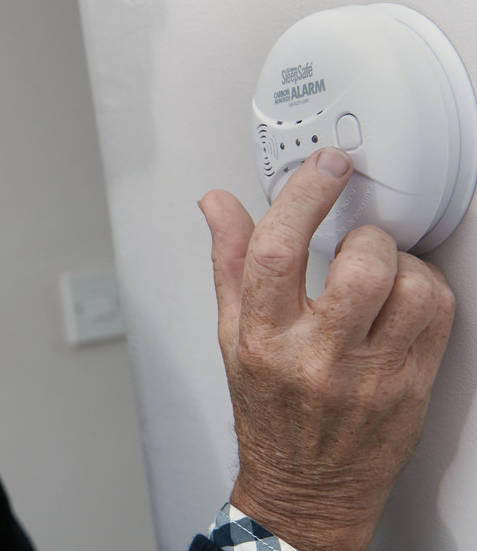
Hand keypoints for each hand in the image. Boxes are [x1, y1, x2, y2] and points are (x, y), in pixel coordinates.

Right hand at [199, 148, 453, 550]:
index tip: (325, 166)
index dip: (307, 195)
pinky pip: (438, 315)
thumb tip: (218, 204)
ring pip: (410, 287)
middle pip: (360, 264)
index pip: (277, 250)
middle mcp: (315, 356)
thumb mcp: (231, 334)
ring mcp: (369, 375)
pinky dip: (425, 289)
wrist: (305, 488)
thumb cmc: (267, 411)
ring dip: (400, 262)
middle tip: (355, 239)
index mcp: (261, 337)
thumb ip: (230, 262)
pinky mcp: (411, 388)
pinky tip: (402, 298)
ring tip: (379, 271)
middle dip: (365, 235)